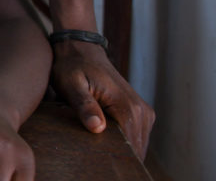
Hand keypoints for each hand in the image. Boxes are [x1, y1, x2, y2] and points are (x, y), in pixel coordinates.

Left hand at [51, 40, 154, 158]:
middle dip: (116, 157)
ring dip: (118, 151)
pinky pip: (133, 137)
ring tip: (96, 150)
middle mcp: (142, 111)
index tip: (100, 167)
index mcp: (128, 107)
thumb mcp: (71, 84)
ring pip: (136, 146)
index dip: (116, 160)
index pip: (130, 148)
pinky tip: (102, 142)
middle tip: (94, 160)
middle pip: (135, 150)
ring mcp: (143, 113)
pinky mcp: (137, 114)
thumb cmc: (73, 66)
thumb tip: (97, 127)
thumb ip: (84, 105)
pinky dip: (120, 143)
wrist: (80, 49)